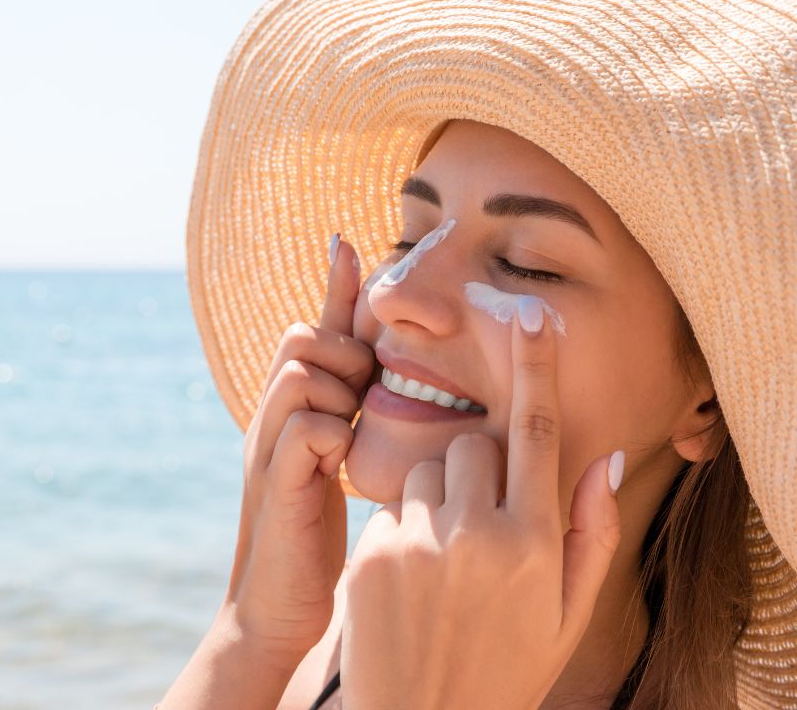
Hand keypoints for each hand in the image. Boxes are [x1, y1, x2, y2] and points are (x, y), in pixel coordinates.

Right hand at [222, 234, 373, 671]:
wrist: (280, 605)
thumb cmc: (317, 527)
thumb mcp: (338, 459)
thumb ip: (351, 413)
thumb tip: (380, 374)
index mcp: (295, 407)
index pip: (314, 329)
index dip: (333, 286)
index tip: (346, 241)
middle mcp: (275, 415)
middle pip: (301, 336)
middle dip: (340, 352)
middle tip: (361, 395)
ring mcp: (269, 445)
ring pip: (300, 371)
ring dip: (338, 390)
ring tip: (350, 427)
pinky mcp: (275, 482)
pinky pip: (305, 427)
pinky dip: (330, 435)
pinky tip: (340, 464)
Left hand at [340, 299, 624, 709]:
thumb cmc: (508, 666)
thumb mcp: (568, 613)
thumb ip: (594, 532)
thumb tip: (608, 456)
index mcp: (535, 543)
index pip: (539, 432)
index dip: (536, 367)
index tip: (531, 316)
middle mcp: (479, 534)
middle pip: (473, 445)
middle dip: (478, 467)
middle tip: (478, 521)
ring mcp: (421, 543)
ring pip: (427, 470)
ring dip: (438, 498)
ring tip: (442, 560)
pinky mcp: (374, 554)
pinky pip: (393, 507)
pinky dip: (404, 527)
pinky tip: (409, 579)